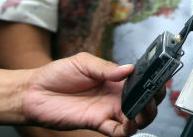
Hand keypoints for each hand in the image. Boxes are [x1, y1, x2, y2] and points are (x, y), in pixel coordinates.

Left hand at [20, 53, 158, 136]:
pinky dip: (127, 130)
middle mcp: (114, 97)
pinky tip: (131, 123)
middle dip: (153, 100)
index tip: (158, 78)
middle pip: (142, 102)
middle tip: (154, 95)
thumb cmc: (56, 74)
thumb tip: (129, 69)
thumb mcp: (83, 63)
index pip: (140, 82)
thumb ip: (106, 68)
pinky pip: (116, 131)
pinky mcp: (96, 123)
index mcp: (114, 80)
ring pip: (134, 119)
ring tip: (145, 109)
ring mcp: (106, 111)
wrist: (33, 92)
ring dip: (144, 116)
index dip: (152, 81)